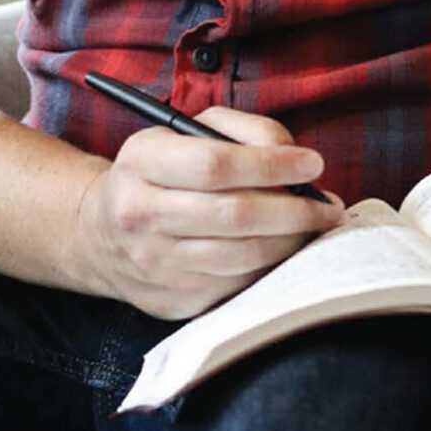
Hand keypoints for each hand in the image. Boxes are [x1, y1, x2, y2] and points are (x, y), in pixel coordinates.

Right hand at [75, 106, 343, 319]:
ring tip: (315, 223)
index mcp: (142, 162)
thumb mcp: (186, 130)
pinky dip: (271, 266)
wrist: (101, 233)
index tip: (313, 163)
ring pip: (242, 256)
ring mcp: (155, 264)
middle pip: (234, 215)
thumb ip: (241, 130)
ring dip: (291, 240)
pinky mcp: (173, 300)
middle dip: (295, 209)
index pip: (216, 164)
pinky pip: (238, 284)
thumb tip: (292, 155)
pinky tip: (286, 247)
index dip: (272, 164)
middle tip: (329, 202)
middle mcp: (140, 214)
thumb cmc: (160, 170)